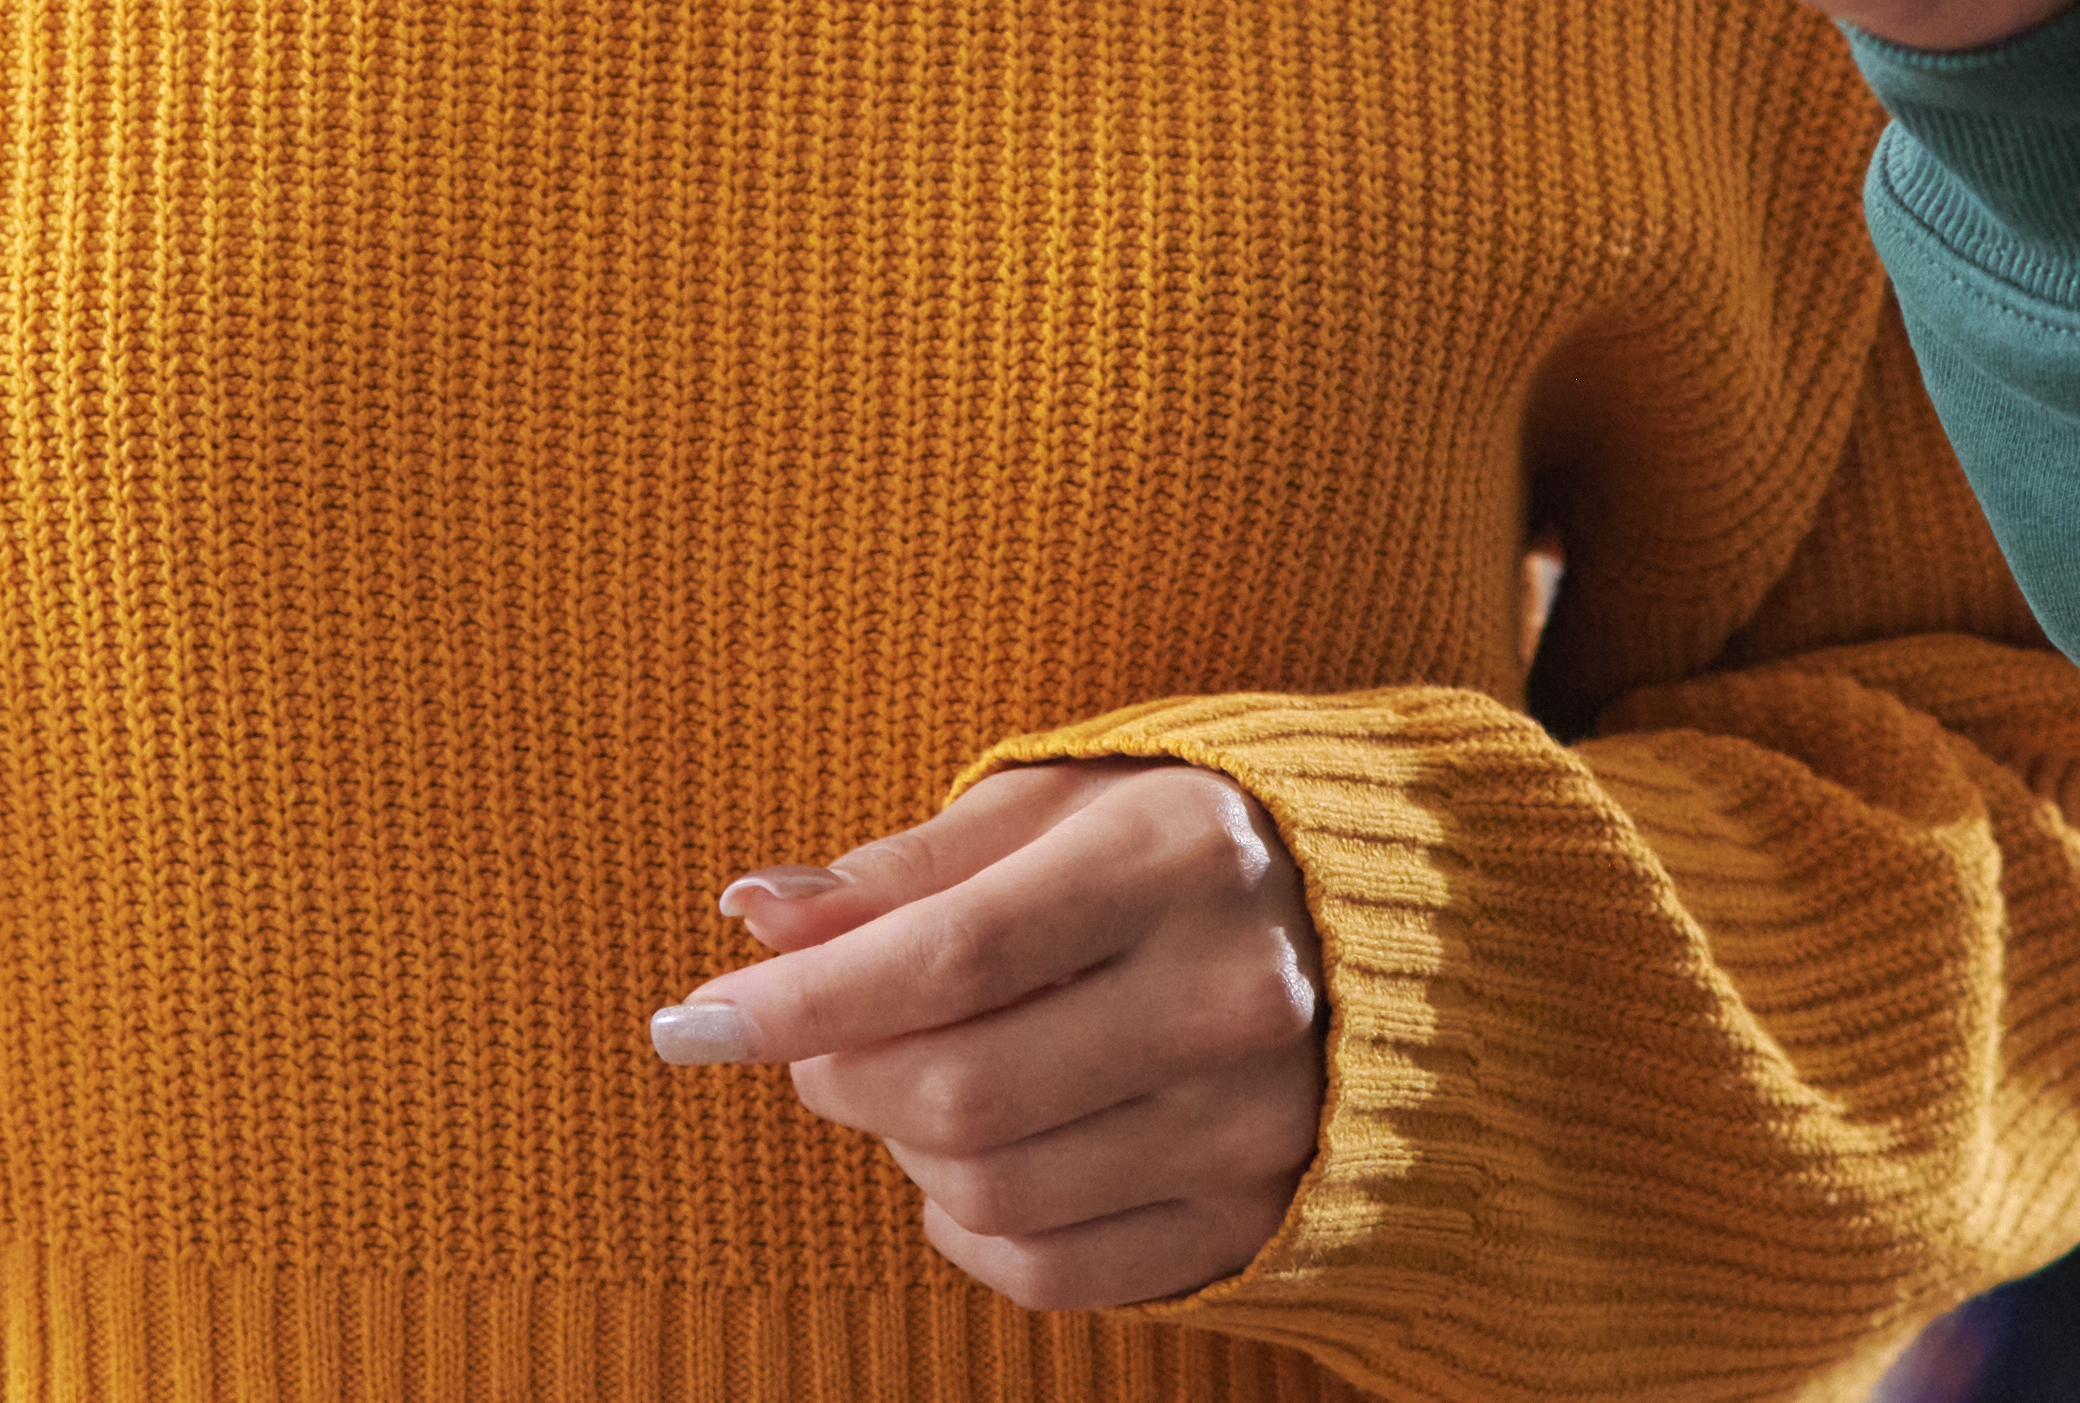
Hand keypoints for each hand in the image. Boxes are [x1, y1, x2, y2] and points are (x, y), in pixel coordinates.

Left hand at [645, 760, 1325, 1310]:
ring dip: (901, 1147)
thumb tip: (752, 916)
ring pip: (993, 1189)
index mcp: (1184, 857)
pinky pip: (1055, 1272)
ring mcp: (1252, 1123)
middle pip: (961, 1087)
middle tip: (811, 1039)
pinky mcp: (1252, 1216)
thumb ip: (908, 867)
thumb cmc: (1185, 845)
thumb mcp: (1062, 806)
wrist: (1392, 927)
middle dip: (838, 1073)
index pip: (954, 951)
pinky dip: (969, 1231)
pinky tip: (967, 1163)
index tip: (687, 1021)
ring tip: (909, 1080)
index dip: (803, 999)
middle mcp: (1236, 996)